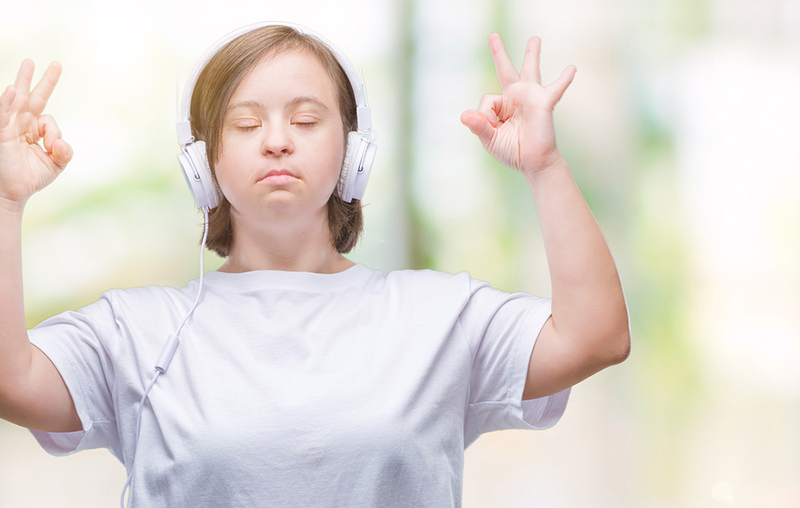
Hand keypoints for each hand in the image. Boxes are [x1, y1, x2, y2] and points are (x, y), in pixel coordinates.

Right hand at [0, 60, 72, 209]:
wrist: (13, 193)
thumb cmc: (32, 177)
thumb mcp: (56, 164)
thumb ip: (65, 152)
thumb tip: (61, 143)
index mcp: (34, 130)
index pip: (48, 119)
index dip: (54, 131)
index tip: (53, 146)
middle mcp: (21, 124)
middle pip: (34, 98)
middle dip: (44, 81)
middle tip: (56, 64)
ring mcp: (10, 127)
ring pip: (18, 101)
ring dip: (23, 81)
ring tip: (29, 63)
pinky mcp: (2, 134)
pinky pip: (4, 115)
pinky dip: (8, 102)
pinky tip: (13, 89)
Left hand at [460, 34, 574, 177]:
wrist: (533, 162)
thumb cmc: (513, 151)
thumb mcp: (491, 139)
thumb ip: (479, 126)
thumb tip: (464, 115)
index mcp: (502, 105)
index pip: (488, 99)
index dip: (486, 115)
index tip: (494, 127)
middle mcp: (516, 97)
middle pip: (505, 70)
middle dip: (499, 52)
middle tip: (492, 35)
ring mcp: (530, 97)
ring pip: (530, 70)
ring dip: (532, 54)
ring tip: (534, 39)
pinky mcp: (544, 104)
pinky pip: (556, 88)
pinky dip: (564, 79)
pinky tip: (571, 69)